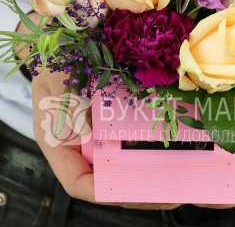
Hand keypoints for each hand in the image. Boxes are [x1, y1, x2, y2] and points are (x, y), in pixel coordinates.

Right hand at [17, 14, 180, 209]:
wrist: (68, 40)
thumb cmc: (54, 58)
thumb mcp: (54, 76)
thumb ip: (63, 100)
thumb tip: (83, 131)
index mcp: (60, 141)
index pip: (77, 180)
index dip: (102, 191)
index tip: (130, 192)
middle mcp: (84, 142)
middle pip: (110, 177)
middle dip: (138, 189)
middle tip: (169, 193)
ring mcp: (104, 131)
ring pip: (127, 161)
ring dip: (152, 171)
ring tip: (180, 178)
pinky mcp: (120, 117)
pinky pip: (137, 135)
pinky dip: (154, 144)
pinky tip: (177, 144)